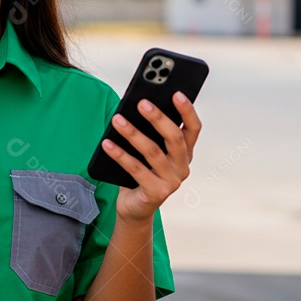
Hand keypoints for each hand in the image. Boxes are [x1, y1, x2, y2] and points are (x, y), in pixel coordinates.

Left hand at [101, 92, 201, 223]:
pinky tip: (107, 143)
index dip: (187, 111)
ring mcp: (171, 181)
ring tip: (117, 119)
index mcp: (185, 152)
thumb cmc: (141, 171)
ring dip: (133, 133)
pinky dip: (120, 154)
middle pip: (174, 138)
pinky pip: (136, 169)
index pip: (193, 128)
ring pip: (153, 152)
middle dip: (158, 118)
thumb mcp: (148, 150)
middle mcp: (183, 166)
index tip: (176, 93)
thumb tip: (136, 106)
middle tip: (141, 103)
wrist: (135, 207)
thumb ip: (149, 133)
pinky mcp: (156, 193)